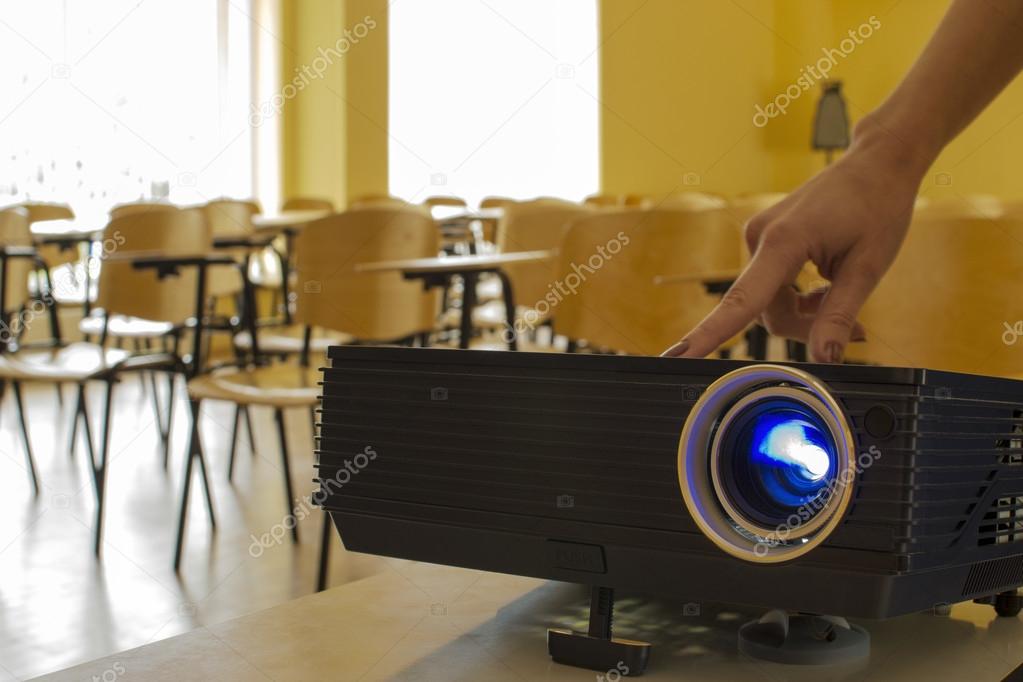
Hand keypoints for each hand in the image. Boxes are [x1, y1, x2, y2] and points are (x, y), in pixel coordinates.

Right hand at [663, 117, 928, 362]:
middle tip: (855, 329)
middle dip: (802, 326)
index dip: (709, 334)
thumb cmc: (878, 206)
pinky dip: (797, 296)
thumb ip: (838, 315)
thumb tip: (823, 359)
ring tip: (840, 296)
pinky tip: (825, 286)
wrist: (877, 161)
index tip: (678, 356)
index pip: (742, 301)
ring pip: (768, 300)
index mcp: (783, 241)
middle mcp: (759, 236)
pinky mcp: (764, 238)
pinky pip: (770, 284)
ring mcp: (758, 235)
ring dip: (802, 311)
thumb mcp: (868, 268)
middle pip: (765, 309)